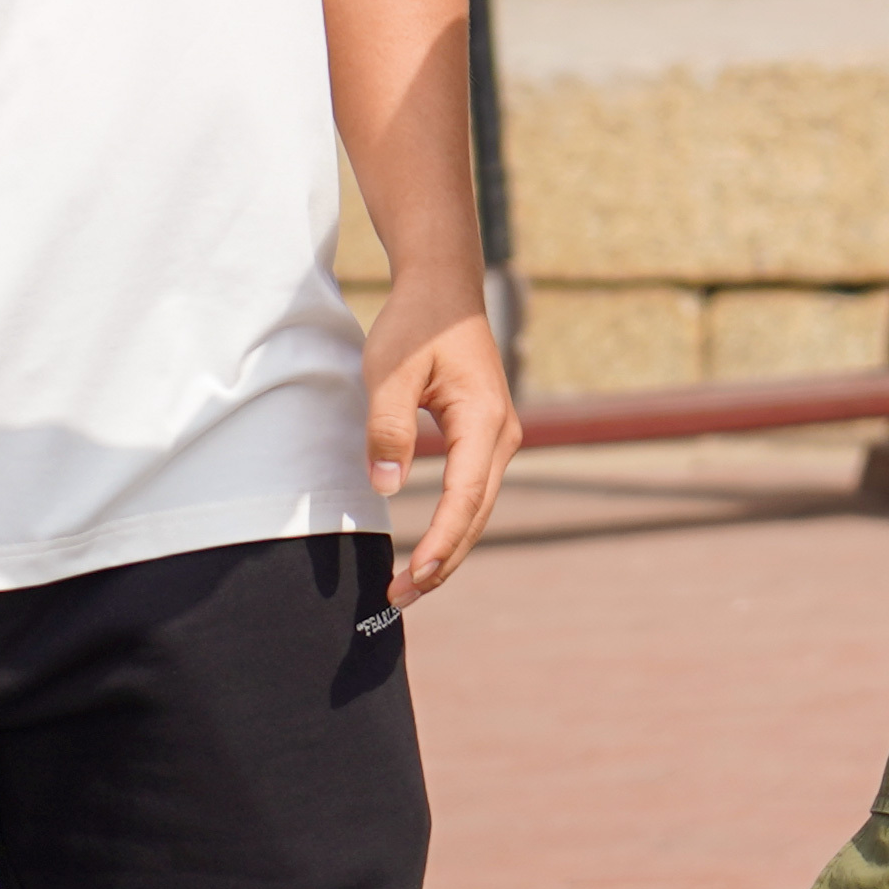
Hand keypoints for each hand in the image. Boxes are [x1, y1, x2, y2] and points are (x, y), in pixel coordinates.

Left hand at [361, 272, 520, 611]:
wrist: (444, 290)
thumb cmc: (416, 325)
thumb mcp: (389, 372)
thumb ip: (388, 428)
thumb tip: (386, 485)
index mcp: (484, 420)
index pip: (464, 497)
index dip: (438, 542)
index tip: (411, 576)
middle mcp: (503, 434)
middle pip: (477, 514)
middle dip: (442, 561)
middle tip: (399, 598)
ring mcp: (500, 437)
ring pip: (478, 508)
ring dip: (448, 548)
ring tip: (410, 585)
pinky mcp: (487, 437)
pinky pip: (474, 493)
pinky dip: (453, 525)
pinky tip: (431, 546)